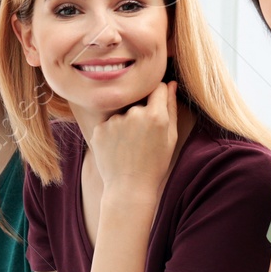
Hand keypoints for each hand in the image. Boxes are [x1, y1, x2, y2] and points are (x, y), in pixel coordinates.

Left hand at [84, 79, 176, 193]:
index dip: (158, 96)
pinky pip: (108, 124)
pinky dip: (112, 133)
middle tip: (142, 138)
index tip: (157, 108)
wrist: (129, 188)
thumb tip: (171, 83)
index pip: (157, 88)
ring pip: (122, 113)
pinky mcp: (99, 129)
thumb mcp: (170, 137)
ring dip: (125, 123)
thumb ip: (170, 107)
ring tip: (129, 146)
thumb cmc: (155, 164)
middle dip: (141, 113)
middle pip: (138, 101)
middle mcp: (133, 114)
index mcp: (155, 115)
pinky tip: (117, 150)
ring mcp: (114, 121)